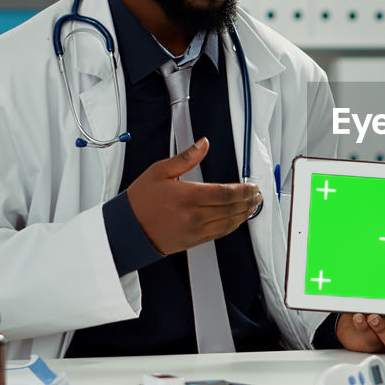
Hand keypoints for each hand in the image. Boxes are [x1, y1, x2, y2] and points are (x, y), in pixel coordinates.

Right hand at [126, 138, 262, 254]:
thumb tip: (202, 144)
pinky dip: (233, 225)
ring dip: (245, 214)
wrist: (127, 228)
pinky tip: (238, 218)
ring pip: (229, 223)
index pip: (225, 193)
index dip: (243, 190)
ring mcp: (195, 230)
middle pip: (231, 208)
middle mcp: (193, 215)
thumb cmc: (140, 201)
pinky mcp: (193, 241)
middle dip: (248, 201)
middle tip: (257, 194)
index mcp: (187, 196)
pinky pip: (220, 233)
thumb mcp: (160, 171)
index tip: (252, 186)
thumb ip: (186, 158)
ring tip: (253, 205)